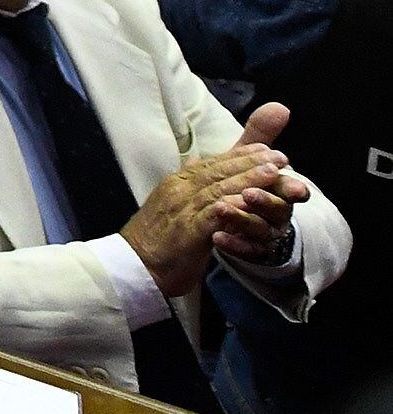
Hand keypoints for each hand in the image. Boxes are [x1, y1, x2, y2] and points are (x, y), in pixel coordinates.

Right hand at [124, 114, 302, 295]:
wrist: (134, 265)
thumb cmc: (156, 238)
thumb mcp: (172, 206)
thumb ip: (189, 185)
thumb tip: (198, 162)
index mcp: (176, 182)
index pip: (211, 163)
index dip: (239, 154)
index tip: (264, 147)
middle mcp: (178, 190)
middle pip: (218, 171)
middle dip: (250, 161)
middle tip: (279, 155)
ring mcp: (182, 209)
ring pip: (219, 189)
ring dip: (248, 179)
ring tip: (273, 172)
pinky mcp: (188, 231)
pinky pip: (215, 215)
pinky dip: (234, 206)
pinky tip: (253, 201)